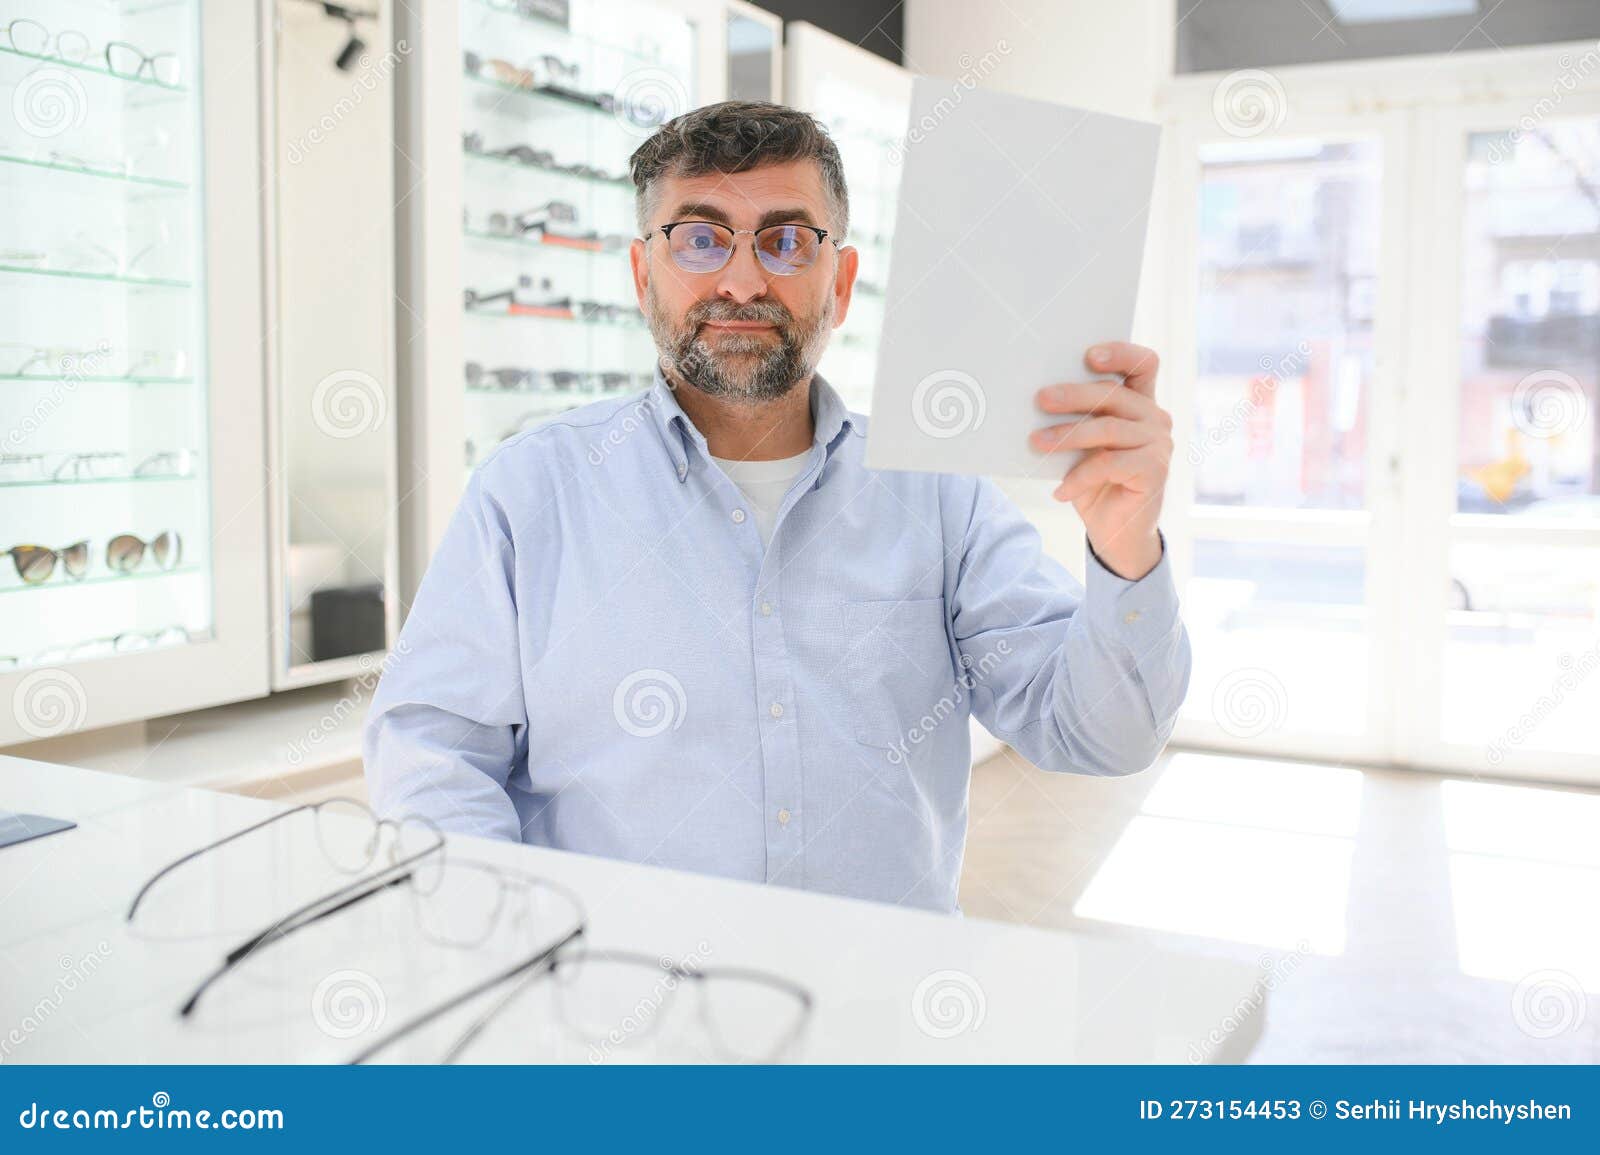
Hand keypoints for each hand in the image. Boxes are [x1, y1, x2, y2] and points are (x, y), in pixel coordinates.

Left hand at [1029, 342, 1171, 580]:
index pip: (1142, 363)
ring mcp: (1159, 444)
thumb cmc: (1093, 482)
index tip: (1088, 355)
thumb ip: (1074, 421)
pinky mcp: (1156, 471)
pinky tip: (1060, 491)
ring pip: (1109, 429)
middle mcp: (1155, 418)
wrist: (1114, 531)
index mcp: (1139, 402)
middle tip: (1040, 399)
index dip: (1120, 353)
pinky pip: (1110, 464)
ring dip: (1068, 436)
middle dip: (1074, 395)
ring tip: (1036, 443)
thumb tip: (1038, 400)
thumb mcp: (1080, 447)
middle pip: (1114, 394)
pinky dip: (1080, 477)